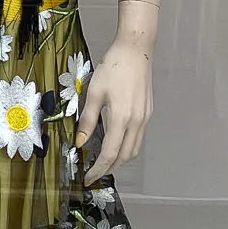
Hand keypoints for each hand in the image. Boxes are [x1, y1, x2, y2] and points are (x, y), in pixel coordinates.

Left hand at [78, 38, 152, 180]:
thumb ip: (87, 120)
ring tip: (103, 163)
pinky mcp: (147, 113)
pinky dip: (126, 148)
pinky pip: (138, 138)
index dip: (98, 169)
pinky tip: (115, 145)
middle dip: (109, 169)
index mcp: (122, 119)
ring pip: (133, 150)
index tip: (87, 177)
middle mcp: (137, 122)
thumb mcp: (94, 93)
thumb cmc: (114, 68)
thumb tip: (80, 142)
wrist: (136, 51)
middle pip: (124, 157)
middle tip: (93, 174)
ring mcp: (145, 118)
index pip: (109, 154)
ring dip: (119, 160)